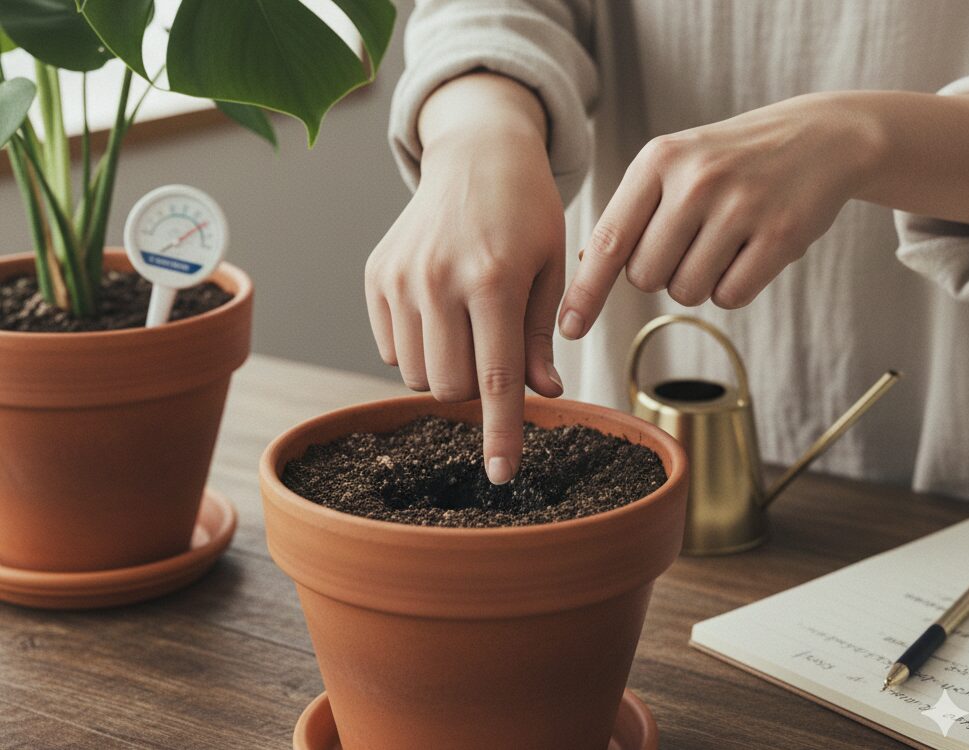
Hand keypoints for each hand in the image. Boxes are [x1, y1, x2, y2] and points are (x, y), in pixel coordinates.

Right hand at [366, 110, 564, 483]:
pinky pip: (393, 349)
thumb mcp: (551, 268)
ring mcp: (400, 278)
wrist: (476, 153)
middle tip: (495, 351)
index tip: (502, 475)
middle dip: (475, 389)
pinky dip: (420, 347)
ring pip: (419, 375)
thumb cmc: (527, 212)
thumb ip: (542, 337)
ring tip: (468, 324)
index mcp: (494, 278)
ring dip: (447, 369)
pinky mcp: (376, 276)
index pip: (497, 378)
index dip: (502, 433)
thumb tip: (546, 395)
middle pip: (450, 387)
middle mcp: (439, 280)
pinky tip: (440, 309)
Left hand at [558, 92, 880, 337]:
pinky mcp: (780, 235)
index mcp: (658, 161)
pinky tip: (749, 252)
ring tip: (722, 241)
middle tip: (690, 240)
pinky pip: (730, 297)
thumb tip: (588, 259)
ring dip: (698, 282)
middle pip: (646, 278)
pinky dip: (733, 288)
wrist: (819, 136)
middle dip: (660, 274)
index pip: (609, 242)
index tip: (568, 330)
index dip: (586, 292)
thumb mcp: (674, 164)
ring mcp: (740, 206)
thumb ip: (631, 211)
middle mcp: (696, 180)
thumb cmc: (729, 161)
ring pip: (686, 292)